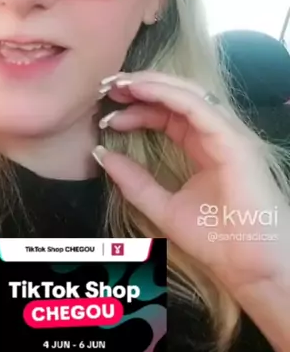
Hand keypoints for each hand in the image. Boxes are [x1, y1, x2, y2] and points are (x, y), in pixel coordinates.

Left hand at [95, 70, 289, 294]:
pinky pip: (197, 106)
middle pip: (177, 96)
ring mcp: (228, 133)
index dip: (138, 107)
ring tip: (120, 84)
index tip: (108, 114)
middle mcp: (217, 133)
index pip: (168, 114)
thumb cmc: (216, 241)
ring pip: (187, 93)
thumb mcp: (163, 207)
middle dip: (141, 86)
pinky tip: (141, 91)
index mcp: (204, 145)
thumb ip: (134, 182)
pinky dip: (167, 94)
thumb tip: (102, 154)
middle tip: (108, 88)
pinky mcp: (233, 139)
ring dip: (151, 83)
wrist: (248, 268)